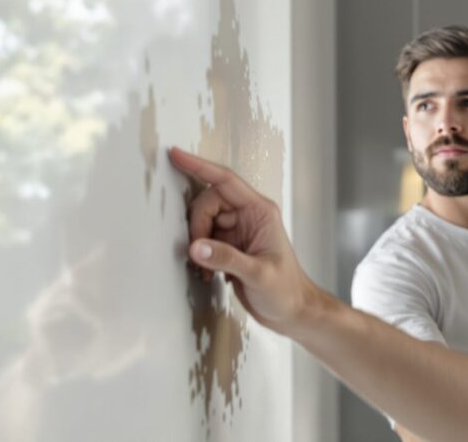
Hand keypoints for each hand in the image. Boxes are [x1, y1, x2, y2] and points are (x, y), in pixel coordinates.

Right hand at [168, 147, 321, 334]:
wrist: (292, 311)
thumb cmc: (286, 290)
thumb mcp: (258, 274)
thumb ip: (226, 259)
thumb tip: (195, 246)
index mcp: (260, 211)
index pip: (225, 181)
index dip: (199, 166)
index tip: (176, 155)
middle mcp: (248, 216)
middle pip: (208, 203)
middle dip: (197, 226)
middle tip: (198, 254)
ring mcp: (237, 231)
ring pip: (203, 222)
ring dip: (197, 243)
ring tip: (205, 270)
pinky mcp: (229, 247)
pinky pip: (203, 239)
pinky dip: (200, 255)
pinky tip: (208, 274)